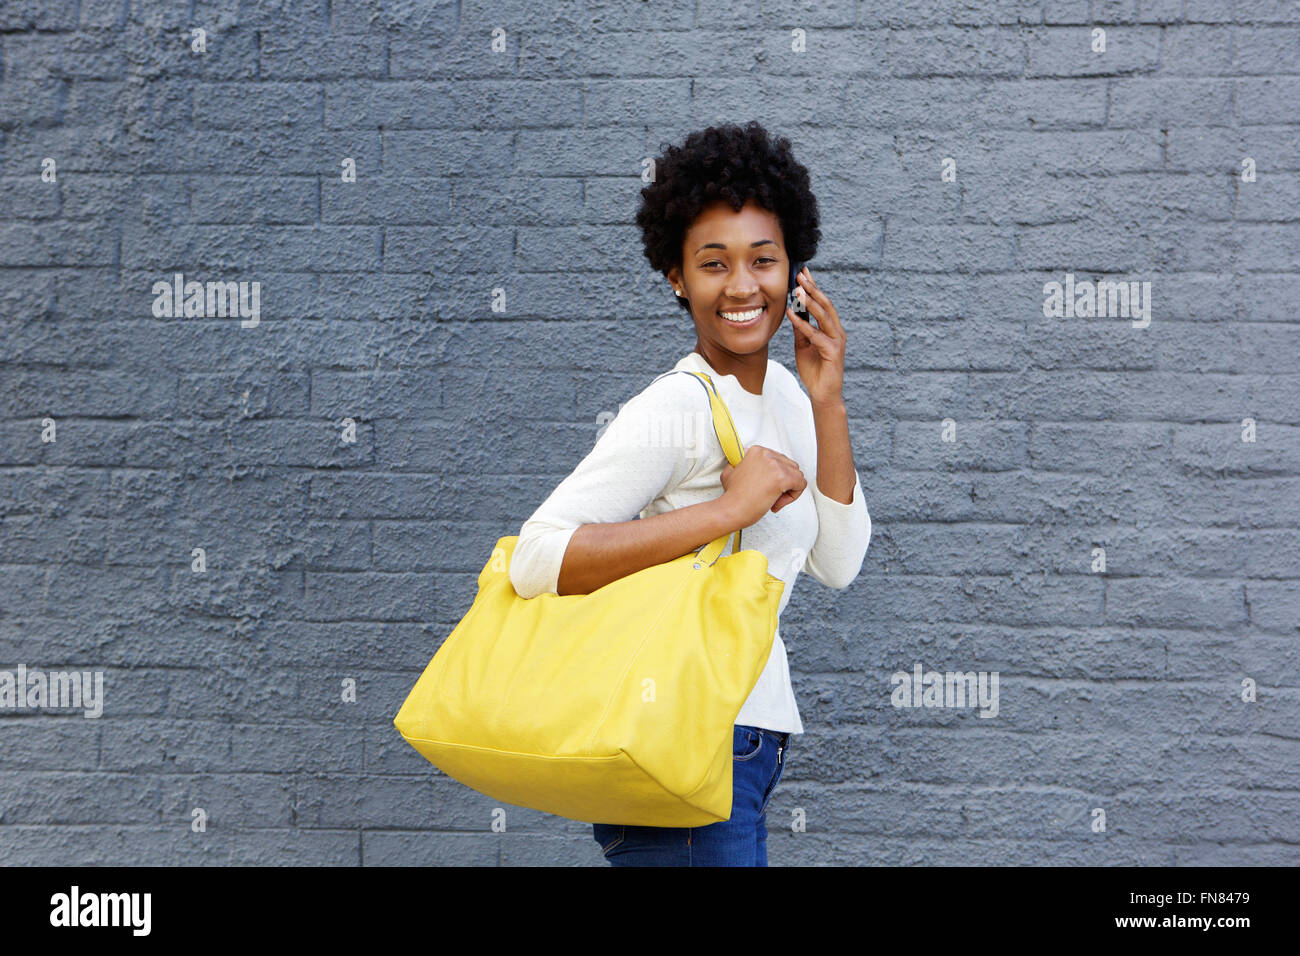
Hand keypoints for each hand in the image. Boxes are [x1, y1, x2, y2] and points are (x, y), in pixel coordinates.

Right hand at [718, 445, 806, 526]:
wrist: (731, 509)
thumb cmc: (733, 496)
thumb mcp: (731, 471)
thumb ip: (740, 464)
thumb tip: (744, 464)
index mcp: (756, 451)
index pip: (779, 460)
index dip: (775, 475)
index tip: (767, 485)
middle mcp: (767, 454)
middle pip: (790, 466)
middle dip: (784, 482)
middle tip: (771, 494)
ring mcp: (775, 465)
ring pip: (797, 474)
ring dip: (789, 489)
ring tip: (774, 499)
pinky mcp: (782, 478)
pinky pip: (801, 484)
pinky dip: (794, 495)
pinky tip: (778, 501)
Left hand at [787, 266, 846, 408]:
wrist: (823, 394)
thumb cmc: (814, 370)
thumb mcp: (803, 345)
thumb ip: (801, 329)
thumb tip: (793, 311)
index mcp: (831, 328)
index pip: (822, 303)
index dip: (813, 288)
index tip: (803, 273)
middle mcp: (836, 332)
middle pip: (825, 304)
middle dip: (812, 288)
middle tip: (800, 274)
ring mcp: (836, 341)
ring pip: (823, 316)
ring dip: (809, 301)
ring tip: (797, 290)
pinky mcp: (832, 351)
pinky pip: (815, 334)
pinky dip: (802, 323)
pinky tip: (792, 314)